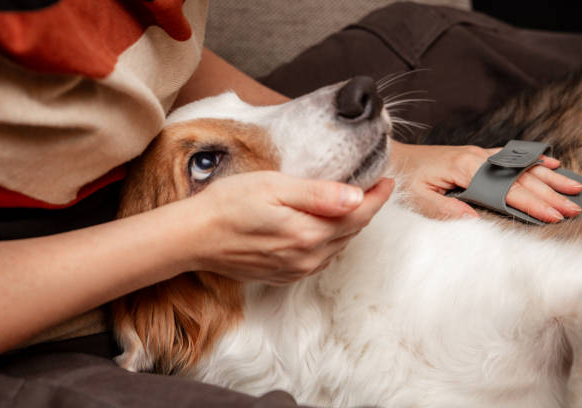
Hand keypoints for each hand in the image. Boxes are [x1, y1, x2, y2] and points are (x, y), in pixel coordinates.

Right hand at [182, 171, 393, 284]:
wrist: (194, 237)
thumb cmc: (229, 204)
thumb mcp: (274, 187)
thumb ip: (317, 194)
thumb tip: (356, 197)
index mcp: (309, 232)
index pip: (359, 214)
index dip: (378, 196)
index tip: (387, 179)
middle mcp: (308, 257)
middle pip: (352, 231)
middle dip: (366, 208)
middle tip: (371, 186)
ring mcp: (296, 270)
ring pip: (338, 246)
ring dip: (349, 226)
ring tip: (350, 203)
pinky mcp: (284, 275)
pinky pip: (320, 259)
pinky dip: (330, 241)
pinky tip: (324, 227)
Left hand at [390, 142, 581, 222]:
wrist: (393, 157)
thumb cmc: (405, 179)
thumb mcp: (419, 199)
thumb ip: (446, 209)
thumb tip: (475, 219)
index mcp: (465, 169)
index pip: (507, 190)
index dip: (532, 204)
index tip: (553, 216)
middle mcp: (476, 158)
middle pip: (520, 178)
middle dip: (549, 194)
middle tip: (574, 208)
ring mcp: (477, 154)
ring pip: (520, 166)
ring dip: (548, 177)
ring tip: (573, 187)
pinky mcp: (475, 154)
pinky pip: (509, 156)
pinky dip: (531, 160)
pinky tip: (550, 163)